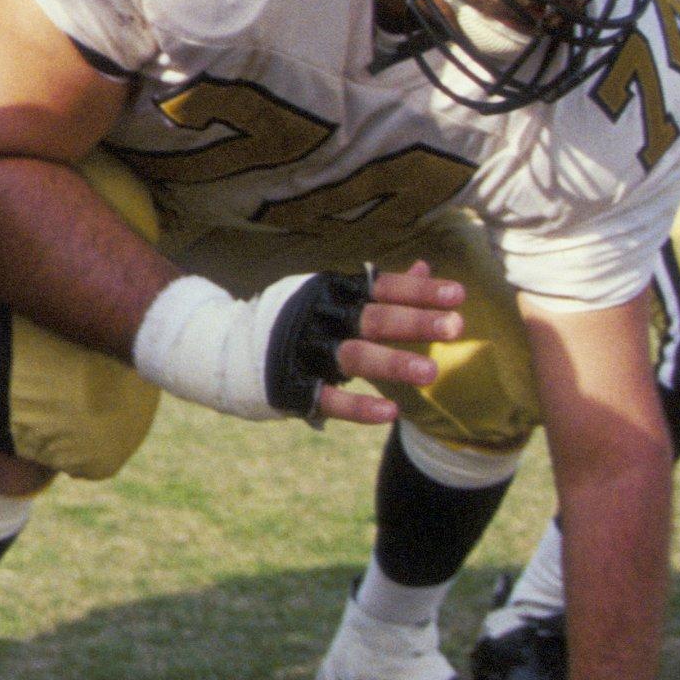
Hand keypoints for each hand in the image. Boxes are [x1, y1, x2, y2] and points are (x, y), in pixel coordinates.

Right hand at [129, 262, 462, 425]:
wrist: (220, 348)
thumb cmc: (293, 320)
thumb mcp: (333, 295)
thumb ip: (381, 288)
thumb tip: (426, 265)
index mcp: (332, 290)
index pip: (382, 287)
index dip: (420, 290)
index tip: (459, 294)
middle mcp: (319, 317)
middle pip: (373, 317)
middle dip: (415, 321)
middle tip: (456, 327)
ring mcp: (304, 352)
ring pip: (353, 355)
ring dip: (394, 362)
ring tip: (431, 373)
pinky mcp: (291, 386)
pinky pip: (328, 397)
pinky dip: (358, 406)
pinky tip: (389, 413)